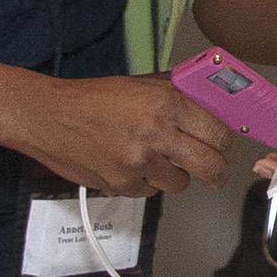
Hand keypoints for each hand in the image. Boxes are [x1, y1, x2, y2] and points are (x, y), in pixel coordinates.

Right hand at [3, 74, 233, 194]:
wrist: (48, 117)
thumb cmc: (91, 98)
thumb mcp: (139, 85)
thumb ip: (174, 95)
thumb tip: (207, 103)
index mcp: (165, 104)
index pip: (217, 132)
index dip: (228, 144)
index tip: (227, 147)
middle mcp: (155, 134)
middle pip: (210, 166)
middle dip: (217, 172)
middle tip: (216, 170)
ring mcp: (138, 164)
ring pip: (179, 184)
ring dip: (176, 176)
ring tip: (157, 159)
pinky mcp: (121, 185)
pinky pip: (150, 191)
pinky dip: (147, 182)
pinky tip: (131, 164)